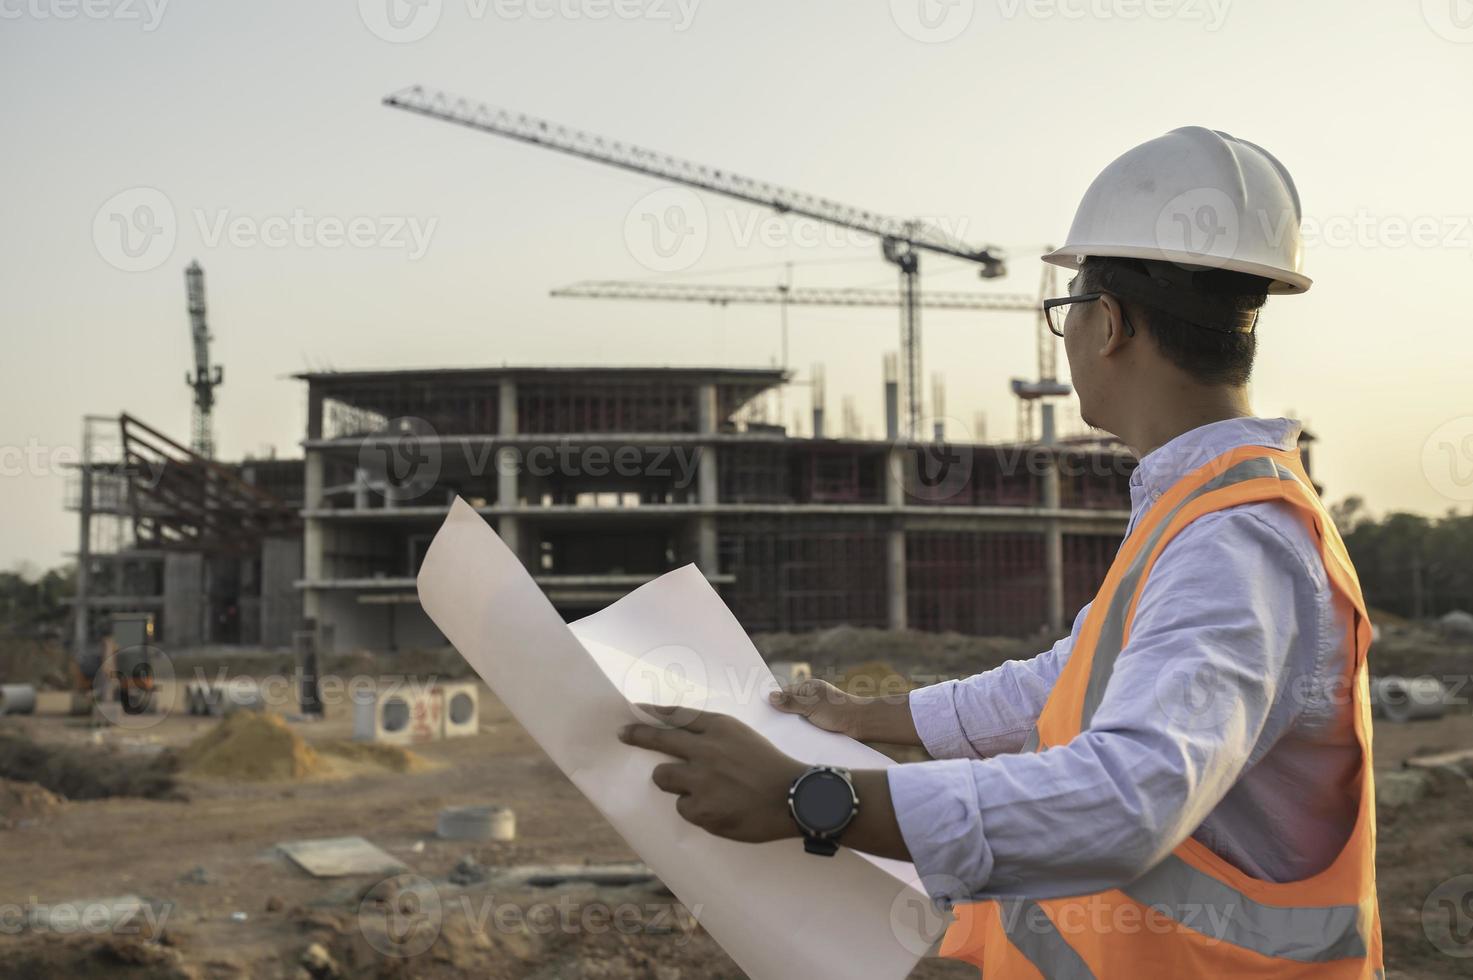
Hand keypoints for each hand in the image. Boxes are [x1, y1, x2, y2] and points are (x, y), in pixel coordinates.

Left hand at [618, 704, 805, 843]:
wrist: (794, 798)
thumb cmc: (771, 767)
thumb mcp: (744, 737)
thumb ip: (715, 736)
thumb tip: (684, 741)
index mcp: (720, 727)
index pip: (678, 715)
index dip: (654, 712)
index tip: (636, 708)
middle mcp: (706, 749)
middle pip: (659, 739)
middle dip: (637, 735)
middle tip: (623, 734)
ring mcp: (700, 779)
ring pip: (662, 776)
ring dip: (673, 782)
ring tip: (698, 789)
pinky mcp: (700, 808)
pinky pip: (682, 808)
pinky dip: (695, 809)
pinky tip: (717, 809)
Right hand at [767, 678, 864, 737]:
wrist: (861, 724)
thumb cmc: (838, 710)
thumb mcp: (811, 705)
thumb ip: (790, 702)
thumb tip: (771, 696)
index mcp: (808, 688)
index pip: (784, 693)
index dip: (773, 701)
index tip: (761, 711)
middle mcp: (810, 699)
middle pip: (789, 707)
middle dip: (780, 715)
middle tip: (767, 726)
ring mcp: (815, 712)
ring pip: (796, 719)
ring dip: (790, 726)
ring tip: (778, 735)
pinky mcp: (820, 725)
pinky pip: (804, 728)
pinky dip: (799, 733)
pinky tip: (792, 740)